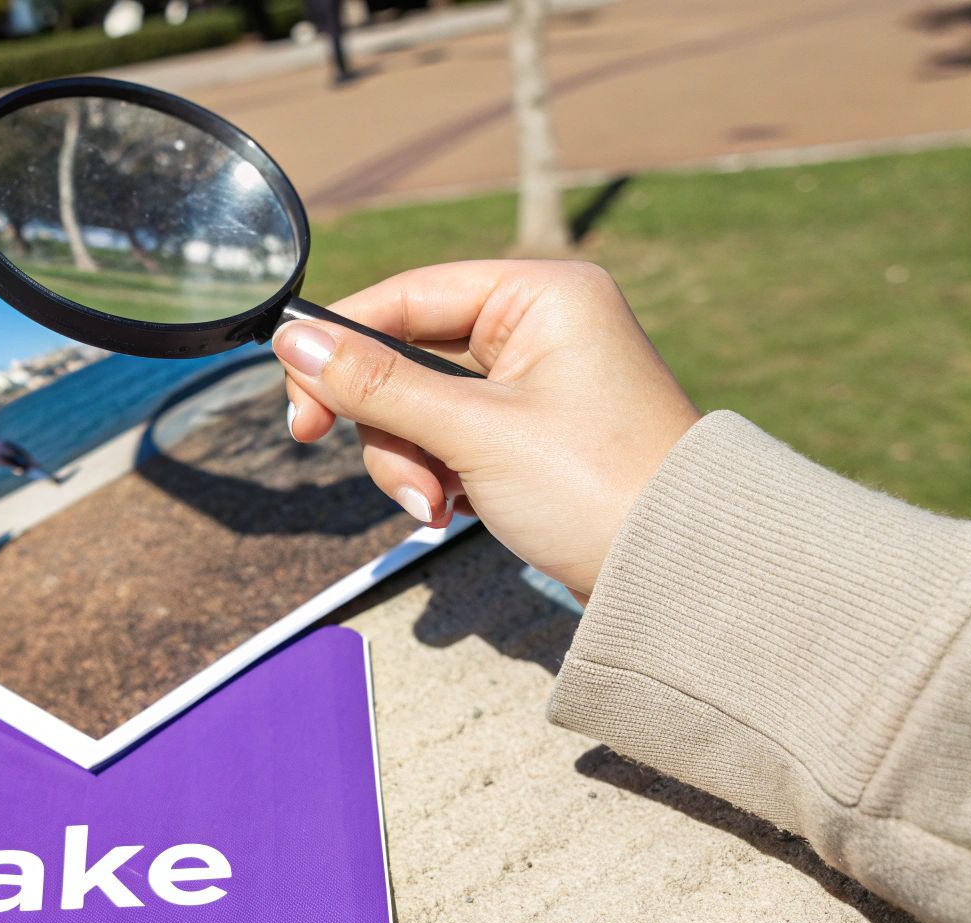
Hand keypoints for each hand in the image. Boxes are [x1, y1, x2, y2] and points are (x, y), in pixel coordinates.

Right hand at [277, 260, 699, 598]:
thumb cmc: (596, 489)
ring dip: (408, 461)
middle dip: (384, 424)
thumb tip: (291, 338)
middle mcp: (538, 327)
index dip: (341, 345)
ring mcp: (533, 383)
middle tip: (342, 460)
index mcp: (541, 296)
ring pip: (419, 406)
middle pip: (405, 355)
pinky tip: (454, 511)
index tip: (299, 403)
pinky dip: (437, 476)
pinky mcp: (528, 434)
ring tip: (434, 507)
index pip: (407, 295)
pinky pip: (448, 439)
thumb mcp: (472, 432)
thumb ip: (376, 384)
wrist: (679, 577)